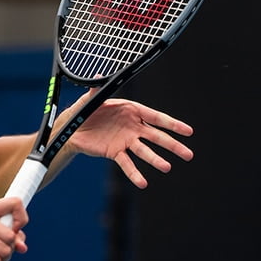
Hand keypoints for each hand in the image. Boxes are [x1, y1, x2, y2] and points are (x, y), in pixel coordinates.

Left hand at [68, 92, 193, 188]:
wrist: (72, 128)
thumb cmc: (84, 110)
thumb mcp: (89, 99)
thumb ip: (96, 90)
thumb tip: (97, 76)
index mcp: (131, 110)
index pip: (156, 117)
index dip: (173, 124)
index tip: (188, 131)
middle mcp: (132, 127)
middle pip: (157, 137)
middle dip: (173, 145)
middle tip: (189, 155)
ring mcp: (126, 141)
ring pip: (144, 152)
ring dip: (156, 160)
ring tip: (167, 167)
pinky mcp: (115, 152)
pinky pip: (127, 164)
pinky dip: (134, 174)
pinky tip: (143, 183)